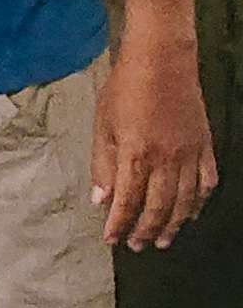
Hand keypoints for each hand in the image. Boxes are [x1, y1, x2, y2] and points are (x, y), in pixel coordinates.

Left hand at [92, 35, 217, 250]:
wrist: (162, 62)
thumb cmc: (124, 90)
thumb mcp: (103, 126)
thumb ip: (103, 165)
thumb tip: (101, 200)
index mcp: (136, 155)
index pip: (127, 201)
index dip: (119, 224)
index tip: (111, 240)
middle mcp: (166, 159)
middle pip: (159, 206)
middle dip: (146, 229)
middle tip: (137, 246)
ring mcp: (190, 153)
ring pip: (185, 200)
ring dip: (174, 223)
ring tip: (162, 240)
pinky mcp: (205, 145)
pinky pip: (207, 181)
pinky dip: (200, 201)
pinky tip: (193, 212)